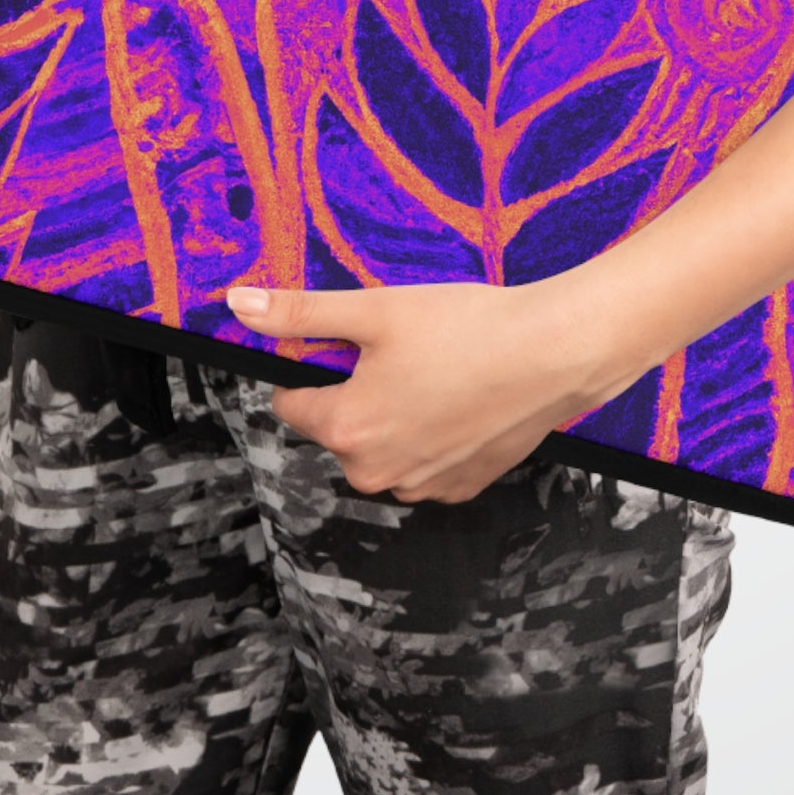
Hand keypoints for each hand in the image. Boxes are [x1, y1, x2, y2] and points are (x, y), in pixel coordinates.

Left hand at [224, 277, 629, 504]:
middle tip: (401, 349)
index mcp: (347, 430)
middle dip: (355, 391)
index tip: (350, 341)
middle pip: (338, 428)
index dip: (312, 366)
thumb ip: (301, 313)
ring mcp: (422, 487)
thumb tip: (240, 306)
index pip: (290, 403)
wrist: (553, 353)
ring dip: (394, 415)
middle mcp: (377, 472)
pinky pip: (422, 462)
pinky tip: (459, 396)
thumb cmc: (467, 327)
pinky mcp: (461, 488)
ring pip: (381, 447)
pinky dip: (431, 433)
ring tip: (436, 369)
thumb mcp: (374, 309)